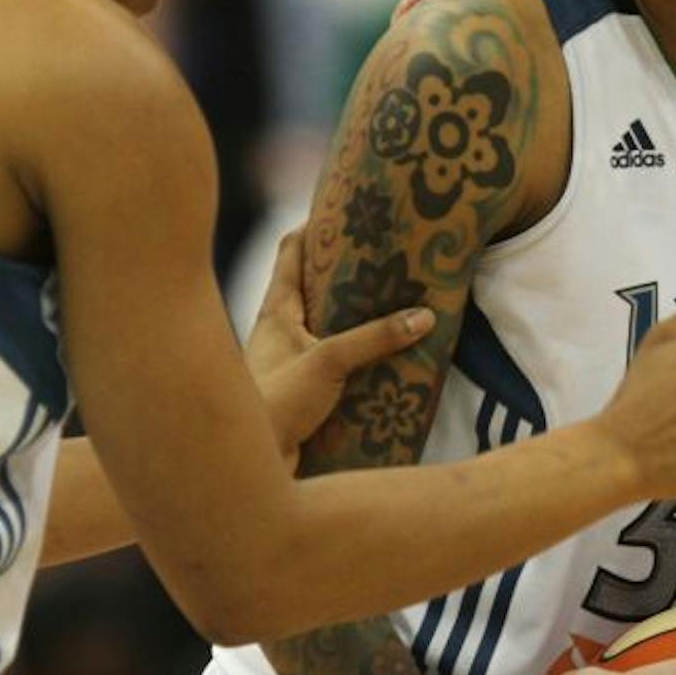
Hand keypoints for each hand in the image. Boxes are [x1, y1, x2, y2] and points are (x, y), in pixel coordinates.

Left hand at [244, 228, 433, 462]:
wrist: (252, 466)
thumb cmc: (276, 403)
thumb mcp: (329, 363)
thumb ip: (374, 338)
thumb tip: (423, 316)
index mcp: (274, 310)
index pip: (290, 250)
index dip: (314, 226)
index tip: (344, 208)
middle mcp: (276, 329)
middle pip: (309, 285)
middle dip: (342, 270)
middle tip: (381, 254)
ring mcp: (286, 359)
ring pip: (320, 324)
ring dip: (349, 313)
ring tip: (390, 300)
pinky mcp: (298, 388)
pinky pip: (329, 358)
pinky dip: (351, 350)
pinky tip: (378, 355)